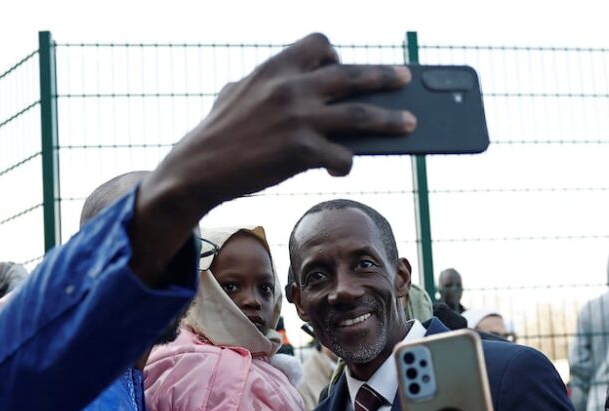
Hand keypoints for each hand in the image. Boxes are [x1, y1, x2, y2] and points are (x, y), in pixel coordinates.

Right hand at [132, 34, 414, 277]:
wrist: (199, 168)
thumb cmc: (217, 134)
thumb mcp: (237, 94)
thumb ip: (266, 86)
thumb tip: (292, 90)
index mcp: (275, 68)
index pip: (319, 44)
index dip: (335, 55)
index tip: (342, 64)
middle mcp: (292, 87)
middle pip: (352, 76)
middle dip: (384, 76)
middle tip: (405, 79)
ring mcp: (300, 119)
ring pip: (361, 115)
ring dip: (390, 119)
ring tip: (409, 123)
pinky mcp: (302, 151)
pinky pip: (343, 155)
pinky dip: (346, 161)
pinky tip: (342, 166)